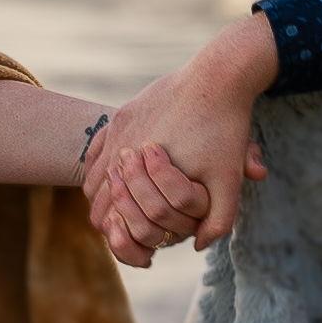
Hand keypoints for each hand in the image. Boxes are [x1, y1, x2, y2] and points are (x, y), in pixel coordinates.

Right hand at [83, 16, 278, 267]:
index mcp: (143, 171)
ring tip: (124, 206)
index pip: (111, 217)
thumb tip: (199, 246)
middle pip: (96, 198)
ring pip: (93, 174)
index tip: (135, 242)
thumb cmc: (224, 130)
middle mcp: (122, 149)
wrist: (218, 76)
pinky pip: (96, 148)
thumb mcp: (228, 179)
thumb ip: (219, 219)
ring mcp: (118, 128)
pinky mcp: (123, 113)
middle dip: (109, 217)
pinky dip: (100, 168)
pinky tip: (116, 175)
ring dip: (104, 193)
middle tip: (128, 228)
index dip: (118, 236)